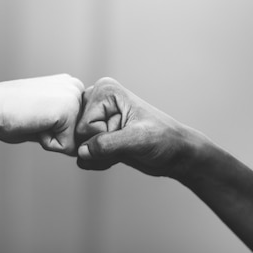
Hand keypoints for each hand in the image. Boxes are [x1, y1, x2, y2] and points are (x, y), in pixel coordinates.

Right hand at [0, 74, 84, 154]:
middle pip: (80, 134)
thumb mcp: (44, 115)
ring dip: (53, 139)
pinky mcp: (69, 110)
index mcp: (70, 85)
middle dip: (57, 136)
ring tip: (34, 120)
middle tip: (33, 118)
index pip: (78, 126)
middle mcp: (76, 87)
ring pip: (75, 141)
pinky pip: (67, 147)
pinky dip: (48, 143)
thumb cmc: (8, 114)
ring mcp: (74, 97)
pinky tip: (34, 123)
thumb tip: (82, 146)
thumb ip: (64, 125)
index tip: (35, 115)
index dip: (55, 131)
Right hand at [75, 77, 205, 177]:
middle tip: (124, 143)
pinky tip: (117, 155)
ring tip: (122, 149)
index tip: (126, 132)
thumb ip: (108, 144)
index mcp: (106, 91)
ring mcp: (96, 118)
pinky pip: (82, 155)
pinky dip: (98, 161)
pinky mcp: (97, 134)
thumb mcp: (138, 140)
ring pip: (78, 146)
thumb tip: (81, 152)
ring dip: (99, 156)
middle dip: (99, 148)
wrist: (175, 153)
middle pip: (77, 135)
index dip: (104, 136)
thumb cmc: (163, 139)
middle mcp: (97, 101)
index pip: (84, 125)